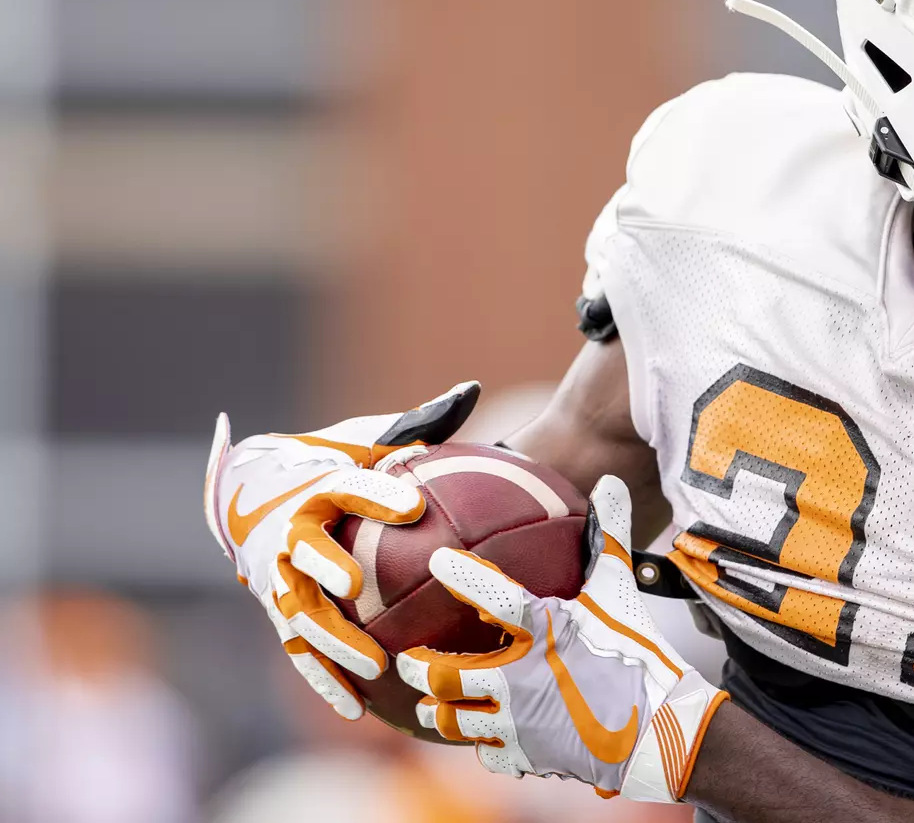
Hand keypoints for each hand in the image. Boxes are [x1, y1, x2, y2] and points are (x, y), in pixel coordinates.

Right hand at [203, 382, 480, 718]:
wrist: (256, 492)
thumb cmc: (332, 462)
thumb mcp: (370, 438)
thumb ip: (419, 423)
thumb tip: (470, 390)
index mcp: (318, 489)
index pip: (346, 486)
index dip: (376, 493)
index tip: (411, 503)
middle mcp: (290, 537)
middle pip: (304, 556)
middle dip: (326, 570)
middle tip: (357, 586)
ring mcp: (280, 582)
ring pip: (298, 615)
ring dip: (330, 639)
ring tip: (371, 663)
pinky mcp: (282, 618)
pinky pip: (301, 653)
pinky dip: (324, 681)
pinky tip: (358, 709)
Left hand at [397, 475, 727, 801]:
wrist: (661, 728)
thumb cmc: (641, 652)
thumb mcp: (623, 590)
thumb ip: (611, 535)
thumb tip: (611, 481)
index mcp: (544, 629)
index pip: (492, 594)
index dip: (461, 575)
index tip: (438, 560)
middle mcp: (522, 676)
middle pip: (444, 677)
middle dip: (417, 669)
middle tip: (406, 659)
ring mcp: (520, 720)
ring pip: (453, 720)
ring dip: (436, 711)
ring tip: (428, 704)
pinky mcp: (528, 754)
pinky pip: (487, 751)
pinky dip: (480, 742)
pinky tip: (478, 735)